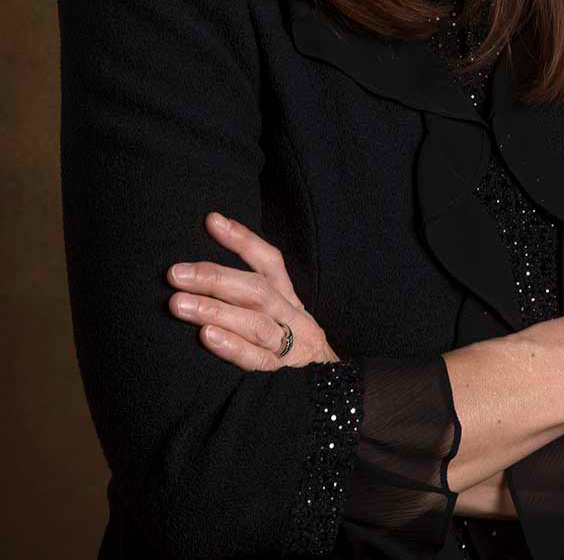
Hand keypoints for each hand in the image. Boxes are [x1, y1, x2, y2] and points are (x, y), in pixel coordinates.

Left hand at [166, 211, 340, 369]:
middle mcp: (293, 317)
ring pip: (254, 322)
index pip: (270, 262)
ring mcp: (290, 347)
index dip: (243, 240)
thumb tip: (203, 276)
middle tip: (175, 273)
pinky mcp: (282, 378)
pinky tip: (206, 337)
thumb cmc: (291, 353)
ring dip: (214, 310)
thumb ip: (250, 300)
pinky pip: (257, 360)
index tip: (211, 221)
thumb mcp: (280, 320)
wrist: (332, 399)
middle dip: (214, 277)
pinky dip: (232, 346)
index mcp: (289, 300)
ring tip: (179, 303)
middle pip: (256, 290)